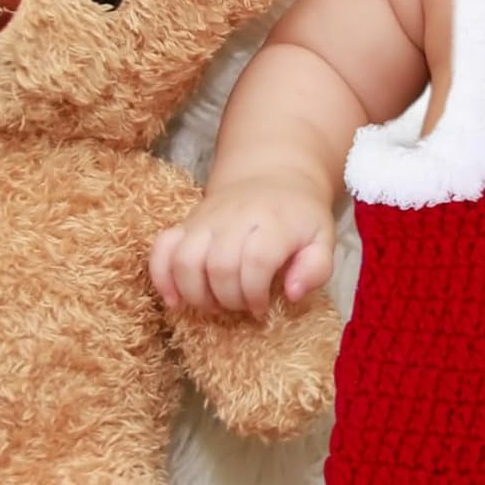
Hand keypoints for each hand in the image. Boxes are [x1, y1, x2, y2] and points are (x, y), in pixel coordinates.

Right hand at [149, 177, 334, 315]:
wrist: (274, 176)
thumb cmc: (300, 217)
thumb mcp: (322, 239)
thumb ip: (316, 267)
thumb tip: (292, 294)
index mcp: (274, 222)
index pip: (256, 261)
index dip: (255, 292)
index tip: (262, 307)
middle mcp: (236, 217)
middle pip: (219, 265)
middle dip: (229, 299)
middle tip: (242, 307)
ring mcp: (206, 219)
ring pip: (185, 259)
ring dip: (196, 293)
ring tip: (214, 305)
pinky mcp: (187, 223)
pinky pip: (161, 248)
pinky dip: (162, 277)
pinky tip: (175, 300)